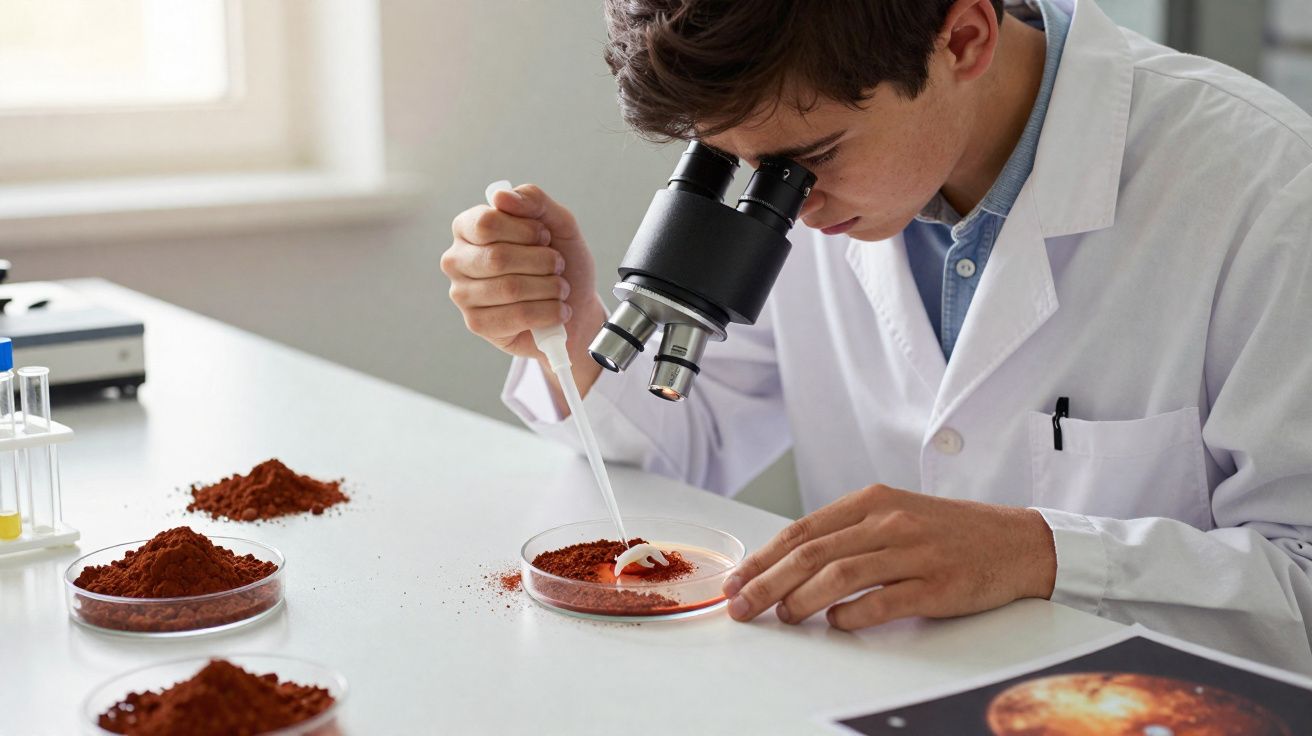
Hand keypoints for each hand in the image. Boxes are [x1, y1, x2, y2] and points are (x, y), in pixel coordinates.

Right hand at [443, 184, 606, 402]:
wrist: (577, 306)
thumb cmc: (561, 263)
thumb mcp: (558, 223)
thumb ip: (533, 201)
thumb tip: (500, 196)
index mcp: (468, 228)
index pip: (486, 223)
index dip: (526, 230)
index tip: (545, 237)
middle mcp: (457, 259)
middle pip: (497, 257)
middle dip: (542, 261)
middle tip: (557, 265)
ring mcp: (463, 294)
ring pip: (510, 288)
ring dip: (550, 287)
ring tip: (560, 288)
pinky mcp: (477, 324)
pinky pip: (517, 316)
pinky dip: (549, 312)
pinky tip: (558, 310)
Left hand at [722, 485, 1055, 629]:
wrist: (1017, 541)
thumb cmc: (950, 530)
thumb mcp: (895, 514)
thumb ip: (848, 532)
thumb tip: (791, 560)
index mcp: (873, 501)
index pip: (803, 530)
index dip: (764, 557)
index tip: (738, 580)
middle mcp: (889, 522)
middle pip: (812, 553)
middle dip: (768, 582)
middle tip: (742, 606)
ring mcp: (914, 553)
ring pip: (840, 576)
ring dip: (802, 600)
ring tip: (784, 616)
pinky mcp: (937, 585)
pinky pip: (883, 603)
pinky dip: (852, 615)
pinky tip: (836, 623)